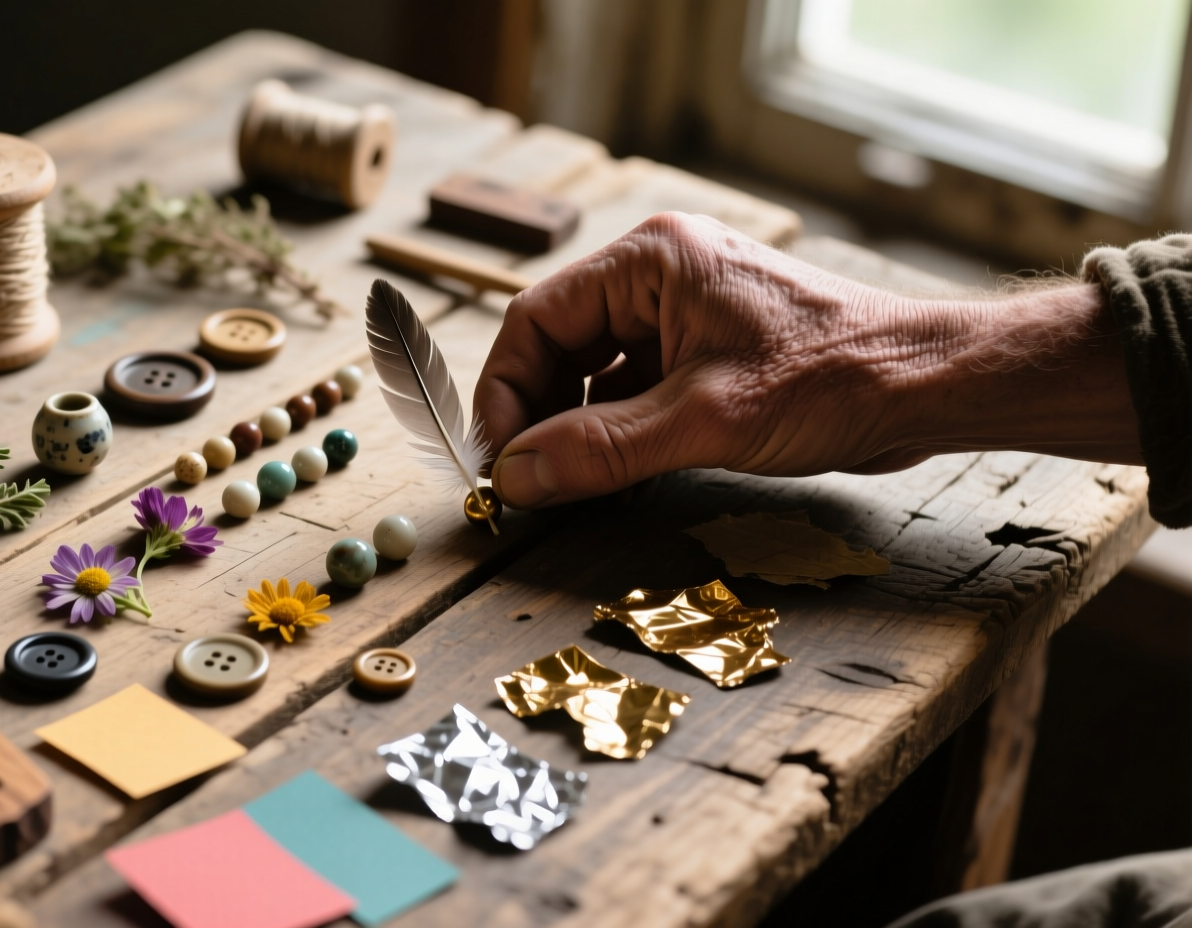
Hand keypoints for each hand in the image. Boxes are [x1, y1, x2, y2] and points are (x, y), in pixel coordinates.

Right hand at [472, 212, 1138, 508]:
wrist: (929, 386)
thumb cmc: (833, 381)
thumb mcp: (702, 422)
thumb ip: (598, 450)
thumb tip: (515, 478)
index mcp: (651, 260)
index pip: (537, 318)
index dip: (504, 391)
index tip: (496, 459)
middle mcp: (662, 273)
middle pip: (561, 343)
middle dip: (538, 412)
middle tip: (526, 481)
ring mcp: (687, 310)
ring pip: (596, 368)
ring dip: (576, 426)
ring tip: (566, 484)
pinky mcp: (711, 347)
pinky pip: (636, 384)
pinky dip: (617, 428)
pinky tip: (612, 474)